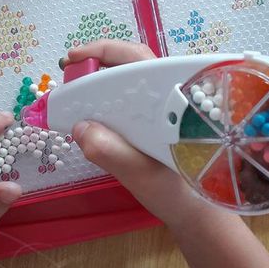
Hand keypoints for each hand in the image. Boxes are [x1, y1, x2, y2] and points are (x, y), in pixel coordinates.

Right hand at [66, 40, 207, 227]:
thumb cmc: (178, 193)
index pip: (135, 58)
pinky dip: (110, 101)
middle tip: (68, 72)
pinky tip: (95, 115)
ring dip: (103, 81)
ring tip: (76, 94)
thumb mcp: (141, 174)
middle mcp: (169, 95)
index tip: (72, 60)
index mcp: (170, 97)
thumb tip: (81, 127)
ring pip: (133, 80)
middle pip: (132, 62)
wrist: (200, 215)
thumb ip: (111, 151)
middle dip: (98, 62)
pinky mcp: (159, 123)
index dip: (101, 52)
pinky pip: (134, 101)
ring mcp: (165, 108)